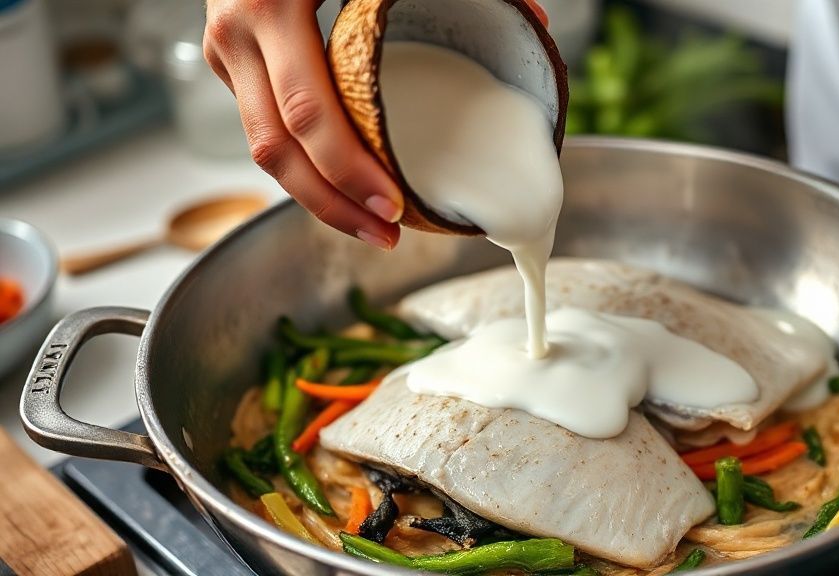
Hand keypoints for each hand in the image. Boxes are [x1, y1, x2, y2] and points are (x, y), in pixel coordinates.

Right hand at [204, 0, 548, 250]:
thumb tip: (536, 19)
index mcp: (271, 9)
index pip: (306, 113)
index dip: (348, 172)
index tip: (393, 210)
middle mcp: (237, 39)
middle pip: (277, 151)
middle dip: (333, 207)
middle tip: (388, 237)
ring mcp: (228, 54)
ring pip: (264, 149)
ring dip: (317, 195)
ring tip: (371, 225)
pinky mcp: (233, 64)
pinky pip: (265, 128)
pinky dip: (306, 164)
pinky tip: (346, 185)